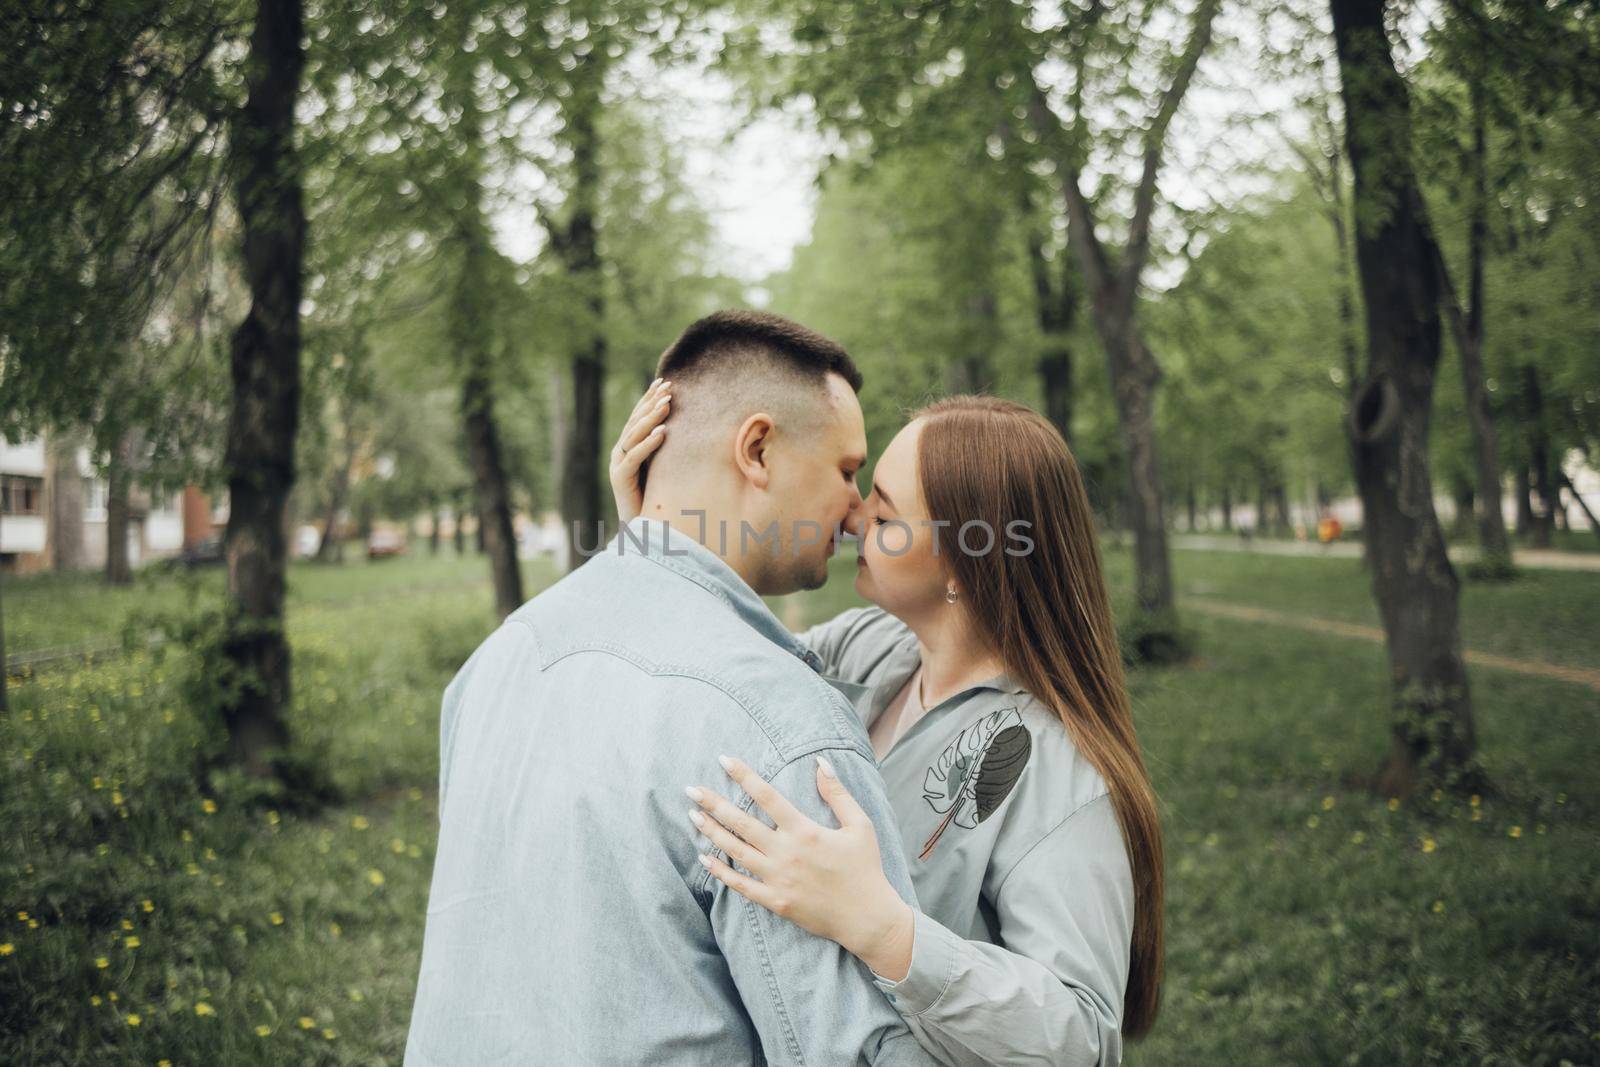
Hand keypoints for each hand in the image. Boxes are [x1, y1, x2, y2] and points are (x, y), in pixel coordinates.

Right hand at [609, 377, 671, 522]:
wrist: (644, 529)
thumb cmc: (658, 498)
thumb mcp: (665, 468)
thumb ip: (669, 449)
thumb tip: (691, 429)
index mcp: (629, 447)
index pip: (639, 417)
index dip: (649, 398)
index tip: (664, 381)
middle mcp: (620, 453)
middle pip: (635, 422)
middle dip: (651, 403)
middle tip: (668, 387)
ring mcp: (617, 465)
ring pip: (633, 435)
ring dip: (651, 418)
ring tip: (666, 404)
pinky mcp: (619, 479)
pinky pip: (634, 457)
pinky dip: (648, 443)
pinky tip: (662, 432)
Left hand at [686, 754, 914, 981]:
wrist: (867, 918)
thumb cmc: (865, 868)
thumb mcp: (860, 825)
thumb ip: (837, 793)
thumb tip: (820, 762)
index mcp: (805, 831)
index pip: (766, 796)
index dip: (743, 775)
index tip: (723, 760)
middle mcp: (786, 853)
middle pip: (741, 822)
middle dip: (714, 803)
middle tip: (691, 789)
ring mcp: (778, 879)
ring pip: (736, 851)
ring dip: (711, 832)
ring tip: (692, 816)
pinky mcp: (775, 902)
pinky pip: (740, 885)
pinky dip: (720, 871)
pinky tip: (704, 858)